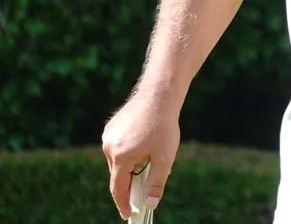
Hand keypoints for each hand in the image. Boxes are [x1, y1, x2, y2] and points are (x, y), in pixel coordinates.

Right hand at [102, 92, 180, 218]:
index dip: (123, 203)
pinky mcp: (110, 128)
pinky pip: (117, 148)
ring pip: (117, 161)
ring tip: (150, 155)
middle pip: (118, 175)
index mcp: (121, 157)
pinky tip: (143, 143)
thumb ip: (156, 182)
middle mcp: (109, 147)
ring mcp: (107, 137)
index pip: (118, 188)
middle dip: (131, 182)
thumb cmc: (164, 126)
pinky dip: (127, 153)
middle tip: (146, 183)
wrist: (159, 95)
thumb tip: (150, 204)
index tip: (128, 214)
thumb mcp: (165, 158)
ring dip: (130, 165)